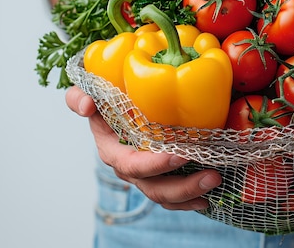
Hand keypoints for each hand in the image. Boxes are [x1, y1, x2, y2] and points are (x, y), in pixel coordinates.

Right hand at [65, 86, 221, 210]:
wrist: (116, 103)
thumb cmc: (107, 97)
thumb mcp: (89, 93)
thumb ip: (78, 96)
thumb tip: (87, 105)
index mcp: (112, 149)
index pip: (131, 165)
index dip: (155, 165)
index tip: (180, 155)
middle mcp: (129, 167)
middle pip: (153, 187)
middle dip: (183, 185)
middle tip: (212, 175)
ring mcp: (145, 175)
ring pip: (165, 195)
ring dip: (191, 193)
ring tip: (215, 181)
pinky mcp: (159, 176)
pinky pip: (172, 197)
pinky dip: (189, 199)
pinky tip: (207, 198)